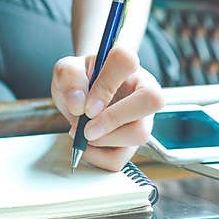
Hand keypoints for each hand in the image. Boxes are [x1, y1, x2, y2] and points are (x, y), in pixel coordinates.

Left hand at [51, 48, 163, 171]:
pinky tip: (89, 144)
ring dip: (104, 139)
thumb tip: (78, 104)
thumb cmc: (80, 81)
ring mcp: (143, 118)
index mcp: (128, 65)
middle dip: (114, 119)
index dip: (105, 83)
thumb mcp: (67, 70)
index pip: (127, 61)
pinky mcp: (132, 143)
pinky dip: (98, 156)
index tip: (85, 104)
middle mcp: (143, 89)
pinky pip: (120, 158)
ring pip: (139, 133)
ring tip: (83, 132)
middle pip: (151, 101)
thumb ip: (70, 77)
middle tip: (87, 128)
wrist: (82, 98)